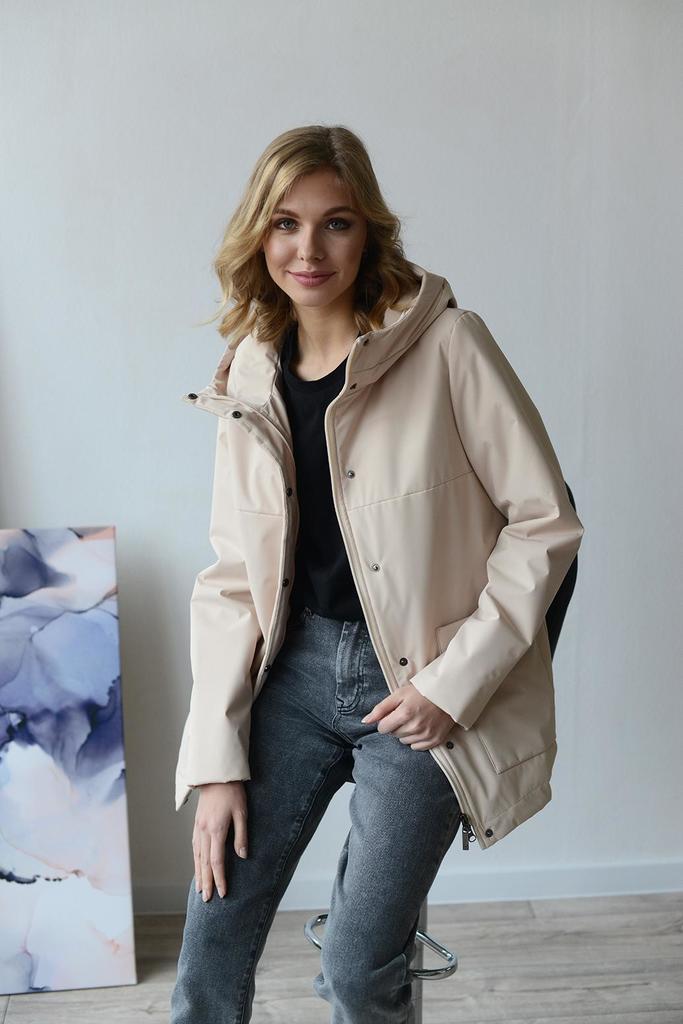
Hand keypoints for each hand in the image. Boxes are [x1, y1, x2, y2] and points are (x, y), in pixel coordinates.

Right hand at [193, 781, 247, 901]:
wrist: (216, 776)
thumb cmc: (233, 792)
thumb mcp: (242, 813)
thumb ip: (242, 836)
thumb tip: (242, 857)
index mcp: (216, 830)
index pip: (216, 861)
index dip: (220, 879)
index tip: (223, 893)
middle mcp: (204, 831)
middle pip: (204, 863)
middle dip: (207, 882)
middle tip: (207, 899)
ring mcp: (198, 828)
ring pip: (197, 856)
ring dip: (199, 874)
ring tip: (200, 888)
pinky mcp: (197, 824)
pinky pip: (195, 847)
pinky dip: (195, 860)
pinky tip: (197, 866)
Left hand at [360, 683, 455, 749]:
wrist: (447, 693)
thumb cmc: (421, 691)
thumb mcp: (399, 694)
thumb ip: (380, 708)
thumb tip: (365, 721)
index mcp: (405, 714)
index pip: (383, 728)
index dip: (386, 721)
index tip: (394, 714)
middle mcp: (415, 727)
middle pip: (394, 735)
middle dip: (396, 725)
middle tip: (406, 714)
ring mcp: (426, 734)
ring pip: (404, 742)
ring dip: (406, 733)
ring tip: (415, 719)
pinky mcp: (436, 740)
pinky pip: (417, 747)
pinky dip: (416, 739)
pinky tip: (422, 727)